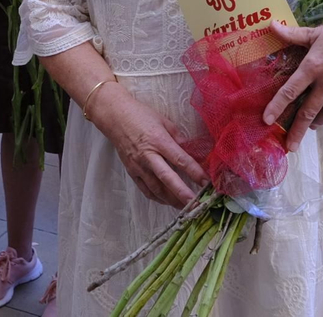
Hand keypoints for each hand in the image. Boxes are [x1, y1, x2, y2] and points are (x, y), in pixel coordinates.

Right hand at [92, 82, 208, 207]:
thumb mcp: (163, 121)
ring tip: (185, 208)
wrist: (114, 117)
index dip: (195, 172)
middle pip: (168, 178)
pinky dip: (157, 198)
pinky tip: (167, 201)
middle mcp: (148, 156)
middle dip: (183, 193)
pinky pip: (145, 189)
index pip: (180, 160)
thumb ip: (178, 137)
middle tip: (197, 205)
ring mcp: (138, 166)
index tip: (207, 182)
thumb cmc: (140, 115)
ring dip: (171, 200)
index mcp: (159, 140)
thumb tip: (191, 151)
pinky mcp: (131, 171)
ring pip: (156, 188)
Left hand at [264, 15, 322, 152]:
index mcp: (313, 67)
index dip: (277, 106)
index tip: (266, 120)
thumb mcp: (317, 32)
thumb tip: (271, 25)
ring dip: (313, 123)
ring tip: (307, 129)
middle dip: (297, 132)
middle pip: (307, 112)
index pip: (290, 91)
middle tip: (289, 146)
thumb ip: (293, 34)